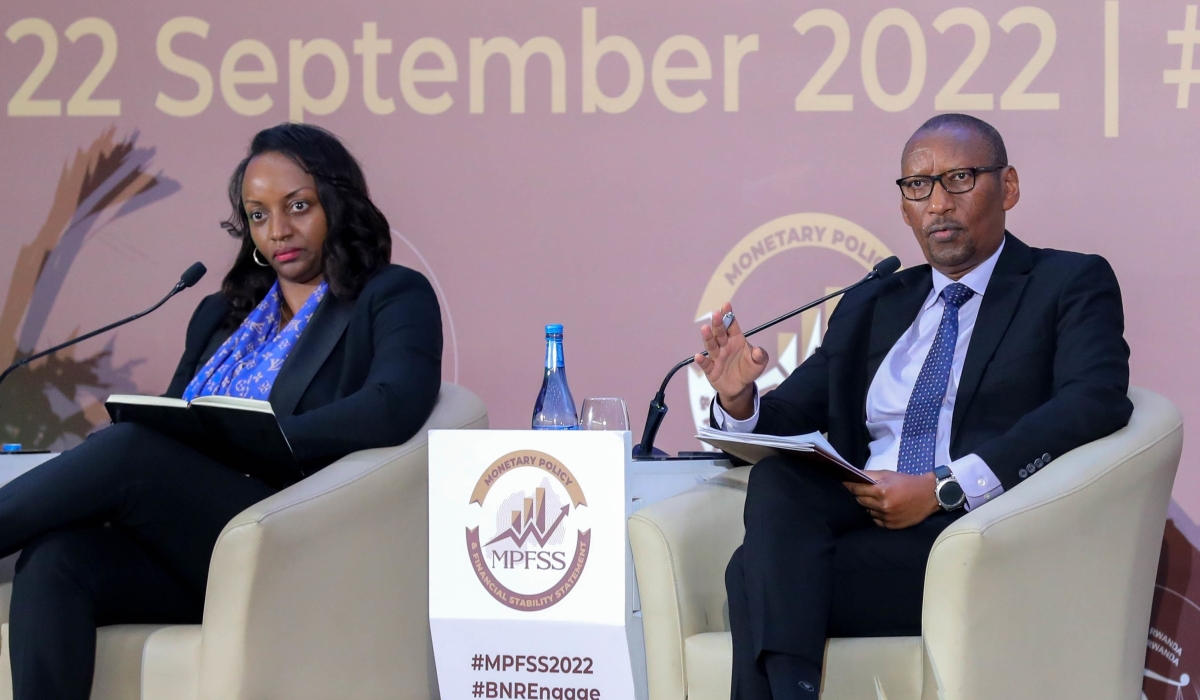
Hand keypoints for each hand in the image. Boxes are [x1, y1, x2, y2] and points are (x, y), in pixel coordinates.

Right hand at [695, 302, 769, 419]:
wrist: (741, 386)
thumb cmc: (749, 369)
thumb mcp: (759, 363)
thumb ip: (760, 356)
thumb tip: (758, 351)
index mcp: (735, 339)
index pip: (731, 325)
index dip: (728, 315)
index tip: (726, 305)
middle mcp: (724, 345)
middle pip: (719, 333)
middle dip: (718, 323)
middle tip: (717, 314)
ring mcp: (716, 357)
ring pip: (711, 346)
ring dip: (708, 337)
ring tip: (705, 328)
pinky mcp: (711, 370)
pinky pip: (706, 365)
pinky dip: (702, 361)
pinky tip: (698, 356)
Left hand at [844, 471, 939, 528]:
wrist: (929, 495)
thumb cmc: (907, 482)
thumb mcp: (888, 474)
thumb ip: (869, 476)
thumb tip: (852, 475)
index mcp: (881, 490)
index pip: (856, 489)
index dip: (849, 485)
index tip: (844, 482)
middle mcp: (883, 505)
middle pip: (860, 500)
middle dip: (860, 495)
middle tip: (865, 490)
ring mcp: (887, 517)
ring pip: (867, 511)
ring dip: (869, 505)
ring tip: (880, 499)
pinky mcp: (891, 525)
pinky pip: (875, 520)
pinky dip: (877, 514)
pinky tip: (885, 508)